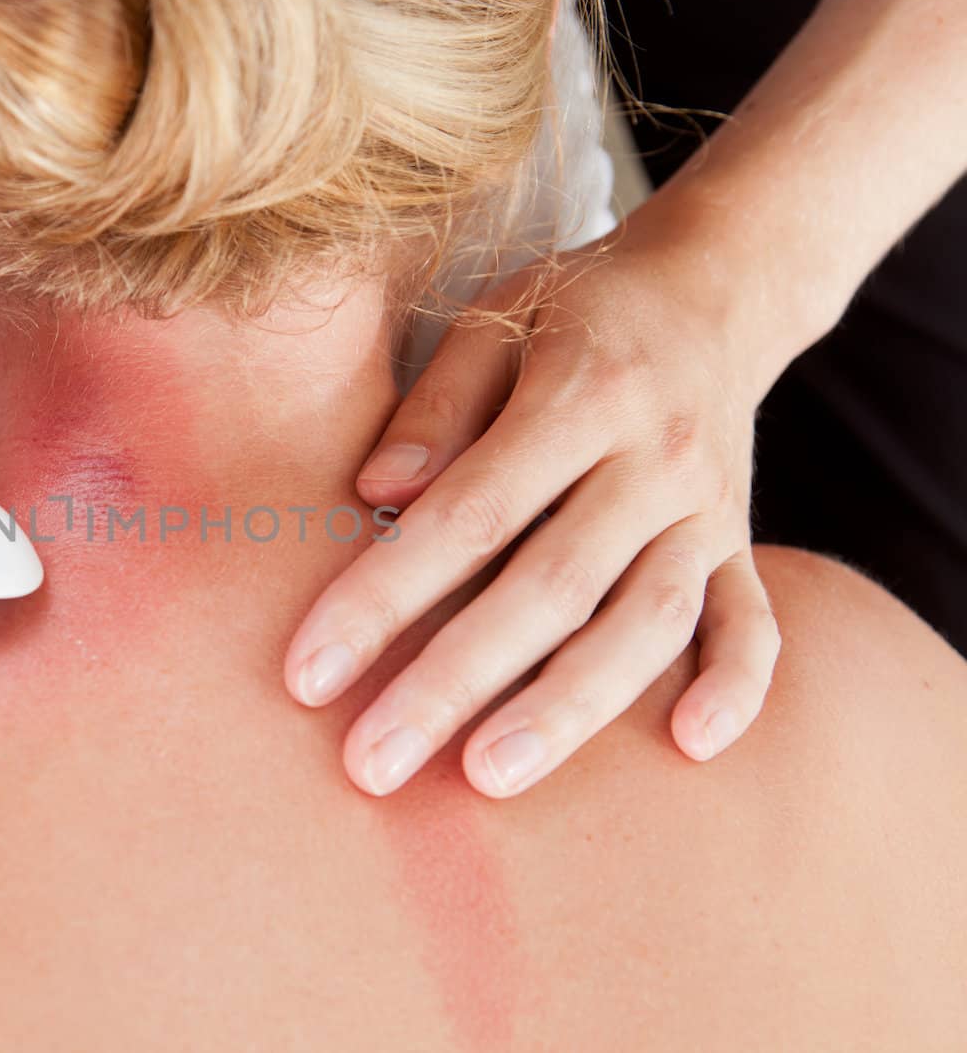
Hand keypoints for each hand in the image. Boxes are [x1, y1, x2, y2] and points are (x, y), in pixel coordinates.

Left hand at [284, 225, 782, 797]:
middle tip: (374, 764)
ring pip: (646, 621)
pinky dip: (735, 685)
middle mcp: (654, 458)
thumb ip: (435, 404)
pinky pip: (754, 621)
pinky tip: (689, 748)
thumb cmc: (575, 309)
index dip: (385, 595)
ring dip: (570, 707)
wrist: (719, 285)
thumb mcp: (496, 317)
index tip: (309, 673)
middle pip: (550, 586)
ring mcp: (709, 507)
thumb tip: (374, 491)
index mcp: (581, 394)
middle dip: (455, 682)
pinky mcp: (741, 541)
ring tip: (488, 777)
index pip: (469, 512)